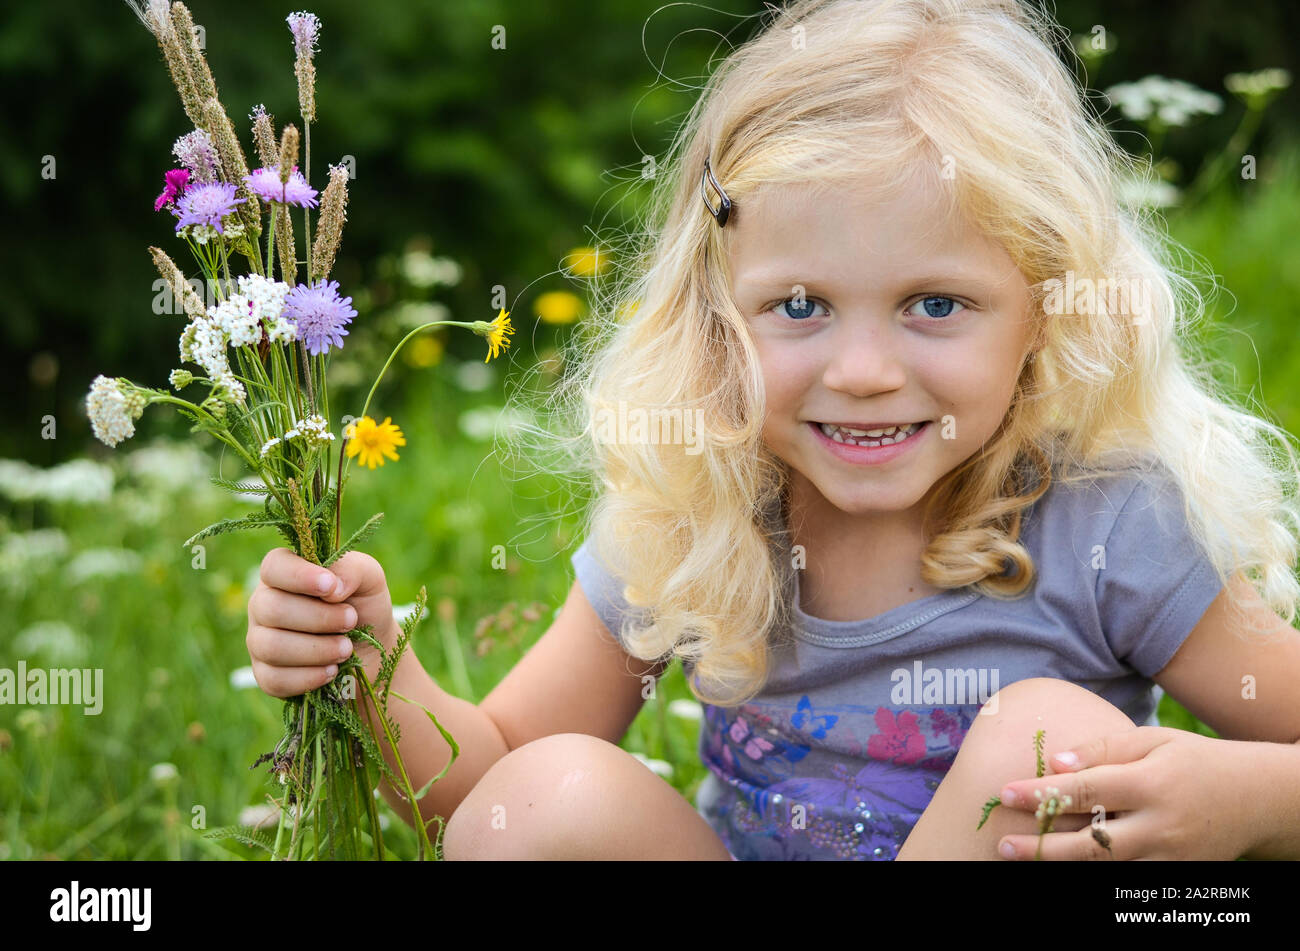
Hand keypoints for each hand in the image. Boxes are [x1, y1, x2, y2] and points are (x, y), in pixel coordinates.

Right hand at [246, 546, 398, 697]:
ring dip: (316, 650)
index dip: (299, 576)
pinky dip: (309, 677)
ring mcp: (259, 641)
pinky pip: (274, 679)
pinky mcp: (265, 675)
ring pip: (271, 647)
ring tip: (346, 648)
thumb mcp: (368, 579)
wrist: (371, 652)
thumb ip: (353, 570)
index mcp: (283, 573)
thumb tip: (333, 586)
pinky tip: (332, 670)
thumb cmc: (363, 607)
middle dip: (319, 618)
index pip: (274, 567)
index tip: (330, 587)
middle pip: (272, 609)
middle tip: (351, 620)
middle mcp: (264, 604)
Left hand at [993, 727, 1258, 859]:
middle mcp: (1160, 827)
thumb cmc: (1193, 761)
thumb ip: (1101, 749)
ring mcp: (1169, 858)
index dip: (1042, 794)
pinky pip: (1126, 878)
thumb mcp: (1152, 740)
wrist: (1255, 799)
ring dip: (1063, 864)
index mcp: (1151, 784)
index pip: (1086, 791)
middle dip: (1043, 847)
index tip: (1004, 793)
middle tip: (1002, 845)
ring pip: (1107, 868)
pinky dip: (1093, 871)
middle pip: (1092, 844)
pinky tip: (1063, 863)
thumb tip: (1054, 762)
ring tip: (1023, 859)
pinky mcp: (1174, 875)